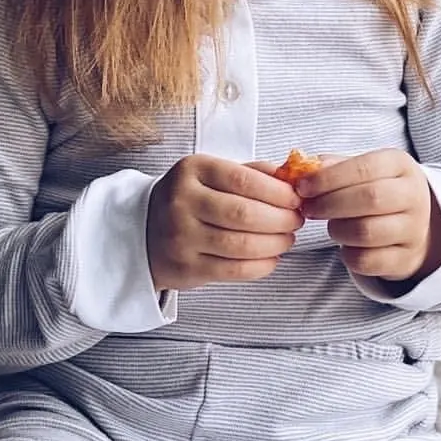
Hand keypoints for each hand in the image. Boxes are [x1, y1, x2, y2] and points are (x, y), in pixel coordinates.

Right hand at [147, 155, 303, 291]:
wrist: (144, 231)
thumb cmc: (190, 199)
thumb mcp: (211, 174)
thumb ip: (251, 172)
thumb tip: (291, 177)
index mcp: (192, 170)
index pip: (243, 179)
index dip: (278, 192)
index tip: (297, 199)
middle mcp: (182, 201)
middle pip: (244, 213)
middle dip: (281, 219)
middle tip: (296, 221)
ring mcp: (181, 237)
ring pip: (240, 244)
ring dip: (274, 243)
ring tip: (287, 239)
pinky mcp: (186, 267)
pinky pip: (233, 270)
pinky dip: (261, 266)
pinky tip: (272, 258)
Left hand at [296, 149, 440, 286]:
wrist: (414, 223)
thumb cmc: (379, 190)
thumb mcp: (364, 170)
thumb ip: (334, 166)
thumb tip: (304, 169)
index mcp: (400, 166)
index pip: (364, 168)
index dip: (328, 178)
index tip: (302, 187)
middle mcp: (413, 196)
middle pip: (369, 199)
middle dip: (329, 204)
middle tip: (308, 208)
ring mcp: (413, 230)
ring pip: (367, 232)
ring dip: (337, 230)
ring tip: (331, 226)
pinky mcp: (406, 259)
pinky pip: (367, 261)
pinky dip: (348, 255)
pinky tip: (346, 245)